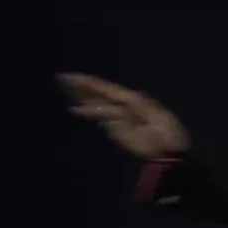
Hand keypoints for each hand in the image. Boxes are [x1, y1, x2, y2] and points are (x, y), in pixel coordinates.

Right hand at [57, 73, 190, 158]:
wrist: (165, 150)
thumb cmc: (164, 133)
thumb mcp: (155, 116)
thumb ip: (137, 106)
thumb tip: (122, 96)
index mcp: (133, 98)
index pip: (108, 88)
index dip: (90, 82)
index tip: (73, 77)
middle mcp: (123, 103)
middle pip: (100, 93)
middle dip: (83, 87)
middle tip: (63, 79)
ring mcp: (119, 115)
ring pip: (97, 104)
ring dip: (83, 98)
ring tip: (65, 91)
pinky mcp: (115, 127)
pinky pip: (100, 116)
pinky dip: (89, 112)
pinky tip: (77, 109)